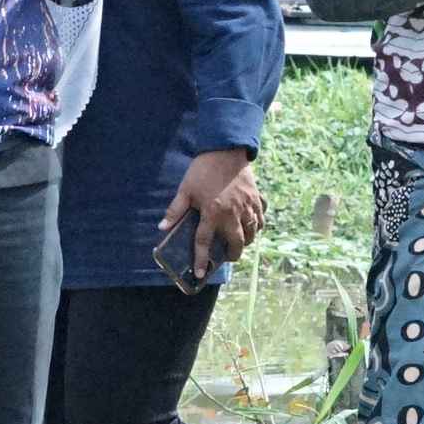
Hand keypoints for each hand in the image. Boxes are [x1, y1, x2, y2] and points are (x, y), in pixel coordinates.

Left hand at [158, 149, 261, 282]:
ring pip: (252, 233)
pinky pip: (261, 217)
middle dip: (233, 254)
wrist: (226, 149)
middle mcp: (232, 213)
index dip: (201, 260)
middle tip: (227, 257)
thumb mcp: (185, 189)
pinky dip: (258, 224)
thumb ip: (175, 210)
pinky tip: (252, 224)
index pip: (205, 242)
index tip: (200, 274)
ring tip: (239, 242)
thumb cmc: (203, 169)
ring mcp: (247, 206)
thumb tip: (162, 227)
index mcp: (212, 212)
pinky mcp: (256, 198)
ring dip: (247, 241)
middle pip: (237, 243)